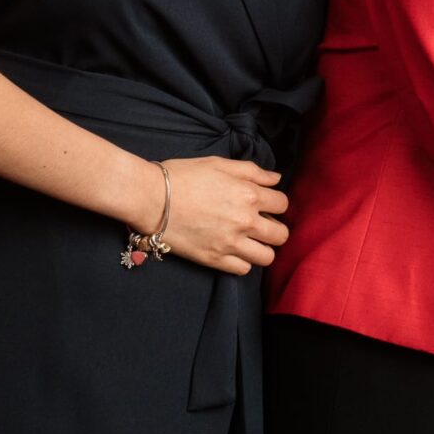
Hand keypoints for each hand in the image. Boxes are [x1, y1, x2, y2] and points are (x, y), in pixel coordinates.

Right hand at [145, 156, 290, 275]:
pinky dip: (242, 262)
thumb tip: (275, 179)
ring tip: (250, 241)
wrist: (150, 198)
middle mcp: (245, 221)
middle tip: (262, 225)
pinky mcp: (214, 259)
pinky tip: (233, 250)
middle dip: (275, 228)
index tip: (266, 204)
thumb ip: (252, 171)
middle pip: (281, 235)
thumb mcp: (219, 164)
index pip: (283, 204)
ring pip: (267, 257)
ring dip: (263, 248)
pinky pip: (243, 270)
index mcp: (249, 195)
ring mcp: (230, 243)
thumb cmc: (182, 177)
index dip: (276, 203)